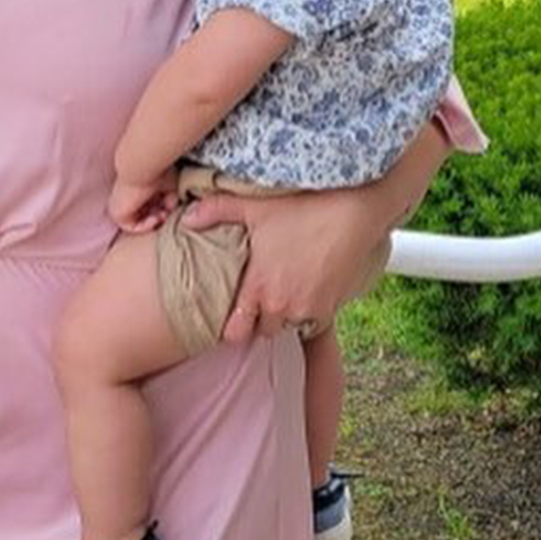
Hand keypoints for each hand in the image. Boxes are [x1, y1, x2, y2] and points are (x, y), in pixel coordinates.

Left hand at [108, 171, 177, 232]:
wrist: (140, 168)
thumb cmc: (155, 172)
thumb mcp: (168, 186)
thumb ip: (170, 200)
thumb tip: (170, 210)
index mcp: (136, 190)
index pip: (148, 206)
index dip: (161, 209)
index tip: (170, 207)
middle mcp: (127, 199)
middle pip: (143, 215)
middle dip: (157, 217)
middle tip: (166, 213)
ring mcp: (120, 207)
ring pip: (137, 223)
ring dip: (152, 223)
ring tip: (160, 215)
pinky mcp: (116, 214)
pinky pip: (131, 228)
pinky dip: (145, 227)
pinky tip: (154, 218)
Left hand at [188, 121, 451, 344]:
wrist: (355, 212)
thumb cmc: (304, 208)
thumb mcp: (255, 206)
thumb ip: (217, 212)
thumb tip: (185, 218)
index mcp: (257, 287)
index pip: (234, 332)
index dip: (231, 326)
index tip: (233, 313)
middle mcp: (281, 306)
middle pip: (261, 331)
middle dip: (258, 318)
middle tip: (260, 296)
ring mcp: (307, 310)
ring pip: (287, 327)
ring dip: (283, 315)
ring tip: (283, 290)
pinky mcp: (330, 308)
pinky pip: (312, 322)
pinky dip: (307, 312)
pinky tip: (306, 289)